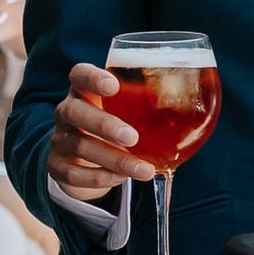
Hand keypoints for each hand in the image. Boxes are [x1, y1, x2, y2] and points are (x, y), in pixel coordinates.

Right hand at [47, 60, 138, 203]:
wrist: (87, 158)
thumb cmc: (116, 124)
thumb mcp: (127, 110)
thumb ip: (148, 104)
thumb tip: (196, 100)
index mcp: (84, 90)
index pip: (79, 75)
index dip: (92, 78)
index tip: (113, 85)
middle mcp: (67, 111)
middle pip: (74, 111)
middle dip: (104, 124)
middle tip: (132, 137)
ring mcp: (60, 139)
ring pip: (81, 147)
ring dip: (115, 160)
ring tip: (144, 170)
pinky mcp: (57, 166)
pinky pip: (74, 174)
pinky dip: (99, 178)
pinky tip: (121, 179)